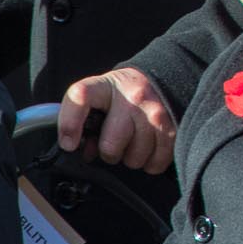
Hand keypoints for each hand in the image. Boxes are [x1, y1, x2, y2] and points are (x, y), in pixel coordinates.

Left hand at [59, 68, 175, 174]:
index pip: (80, 97)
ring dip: (131, 158)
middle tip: (113, 143)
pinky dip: (150, 163)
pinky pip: (156, 161)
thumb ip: (83, 120)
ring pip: (135, 157)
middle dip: (109, 152)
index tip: (69, 144)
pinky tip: (147, 149)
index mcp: (105, 86)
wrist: (158, 80)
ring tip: (132, 143)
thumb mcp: (98, 98)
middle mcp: (132, 96)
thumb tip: (87, 153)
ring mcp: (155, 111)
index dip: (70, 124)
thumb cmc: (120, 96)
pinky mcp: (173, 126)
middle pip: (111, 145)